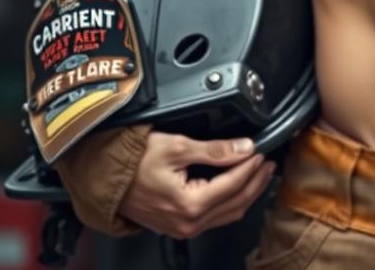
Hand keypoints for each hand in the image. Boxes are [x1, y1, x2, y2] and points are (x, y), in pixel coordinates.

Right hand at [118, 132, 275, 237]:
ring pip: (228, 214)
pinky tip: (237, 188)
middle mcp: (188, 223)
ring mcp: (183, 227)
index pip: (234, 184)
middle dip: (256, 182)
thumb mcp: (177, 146)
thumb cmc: (134, 161)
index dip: (252, 166)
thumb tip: (244, 146)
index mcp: (190, 204)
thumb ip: (215, 149)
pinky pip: (215, 218)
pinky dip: (231, 202)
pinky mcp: (179, 226)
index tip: (262, 151)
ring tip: (260, 174)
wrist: (106, 178)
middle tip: (269, 163)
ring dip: (247, 193)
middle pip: (236, 203)